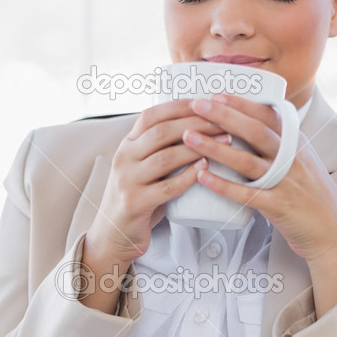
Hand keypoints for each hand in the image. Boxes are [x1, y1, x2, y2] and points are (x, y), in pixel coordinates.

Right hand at [80, 100, 229, 312]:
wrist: (113, 235)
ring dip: (197, 148)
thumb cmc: (138, 198)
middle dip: (195, 123)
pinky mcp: (135, 203)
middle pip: (161, 132)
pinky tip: (205, 169)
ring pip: (165, 157)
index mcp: (127, 145)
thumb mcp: (142, 168)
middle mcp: (124, 158)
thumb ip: (160, 149)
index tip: (207, 101)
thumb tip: (198, 126)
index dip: (180, 106)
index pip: (152, 115)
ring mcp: (127, 181)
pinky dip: (188, 176)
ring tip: (223, 142)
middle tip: (224, 121)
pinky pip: (166, 187)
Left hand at [182, 94, 336, 313]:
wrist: (333, 231)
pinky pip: (247, 194)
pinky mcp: (279, 206)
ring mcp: (286, 182)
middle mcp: (291, 158)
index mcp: (295, 143)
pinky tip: (203, 178)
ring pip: (247, 160)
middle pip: (255, 130)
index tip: (214, 93)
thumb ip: (278, 144)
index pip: (266, 114)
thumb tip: (248, 125)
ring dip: (215, 147)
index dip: (239, 103)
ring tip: (189, 137)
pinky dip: (223, 185)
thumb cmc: (311, 195)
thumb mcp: (300, 161)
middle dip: (223, 115)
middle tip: (196, 105)